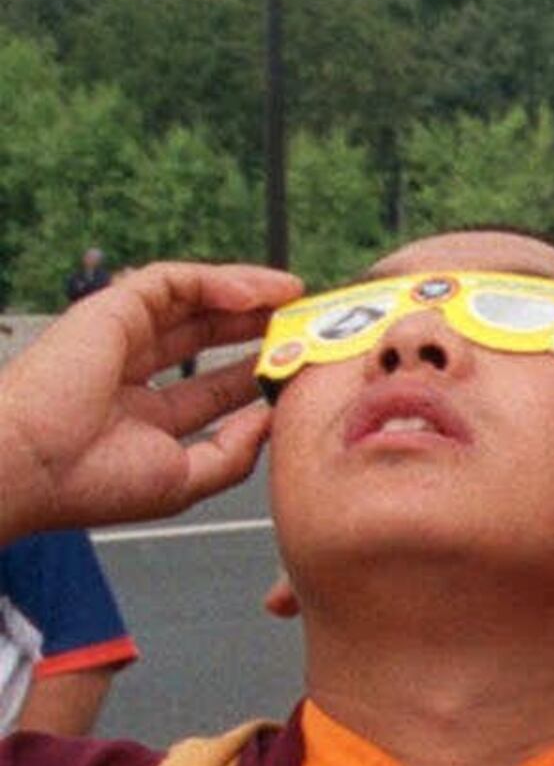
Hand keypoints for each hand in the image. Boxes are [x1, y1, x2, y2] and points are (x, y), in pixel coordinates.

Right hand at [0, 263, 289, 537]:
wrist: (29, 468)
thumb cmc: (90, 483)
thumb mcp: (183, 479)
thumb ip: (233, 451)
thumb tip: (272, 421)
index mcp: (145, 417)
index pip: (217, 387)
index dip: (261, 373)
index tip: (307, 368)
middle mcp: (132, 374)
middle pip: (209, 338)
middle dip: (261, 327)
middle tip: (311, 323)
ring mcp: (120, 340)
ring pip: (194, 303)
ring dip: (248, 296)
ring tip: (296, 296)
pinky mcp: (109, 311)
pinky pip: (172, 282)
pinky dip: (217, 282)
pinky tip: (260, 293)